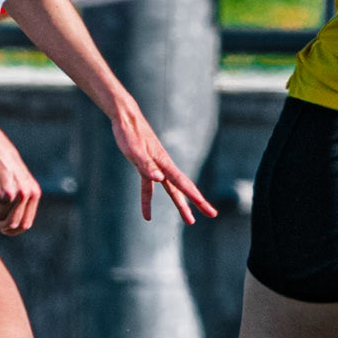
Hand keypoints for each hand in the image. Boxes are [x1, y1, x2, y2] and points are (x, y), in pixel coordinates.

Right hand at [0, 122, 41, 235]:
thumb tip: (16, 224)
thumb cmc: (3, 163)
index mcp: (33, 192)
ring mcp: (10, 194)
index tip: (5, 229)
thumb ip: (23, 199)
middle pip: (12, 224)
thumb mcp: (21, 180)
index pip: (26, 223)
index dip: (14, 230)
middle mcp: (24, 194)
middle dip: (1, 225)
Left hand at [110, 101, 218, 224]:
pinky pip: (148, 188)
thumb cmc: (130, 132)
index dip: (193, 196)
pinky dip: (148, 201)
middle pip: (183, 188)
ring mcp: (155, 167)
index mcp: (163, 162)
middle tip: (212, 213)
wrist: (126, 117)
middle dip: (197, 202)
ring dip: (180, 205)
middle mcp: (163, 166)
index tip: (204, 205)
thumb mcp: (135, 150)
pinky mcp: (145, 167)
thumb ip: (147, 165)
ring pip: (171, 190)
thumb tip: (159, 180)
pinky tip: (147, 215)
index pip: (181, 183)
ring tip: (190, 219)